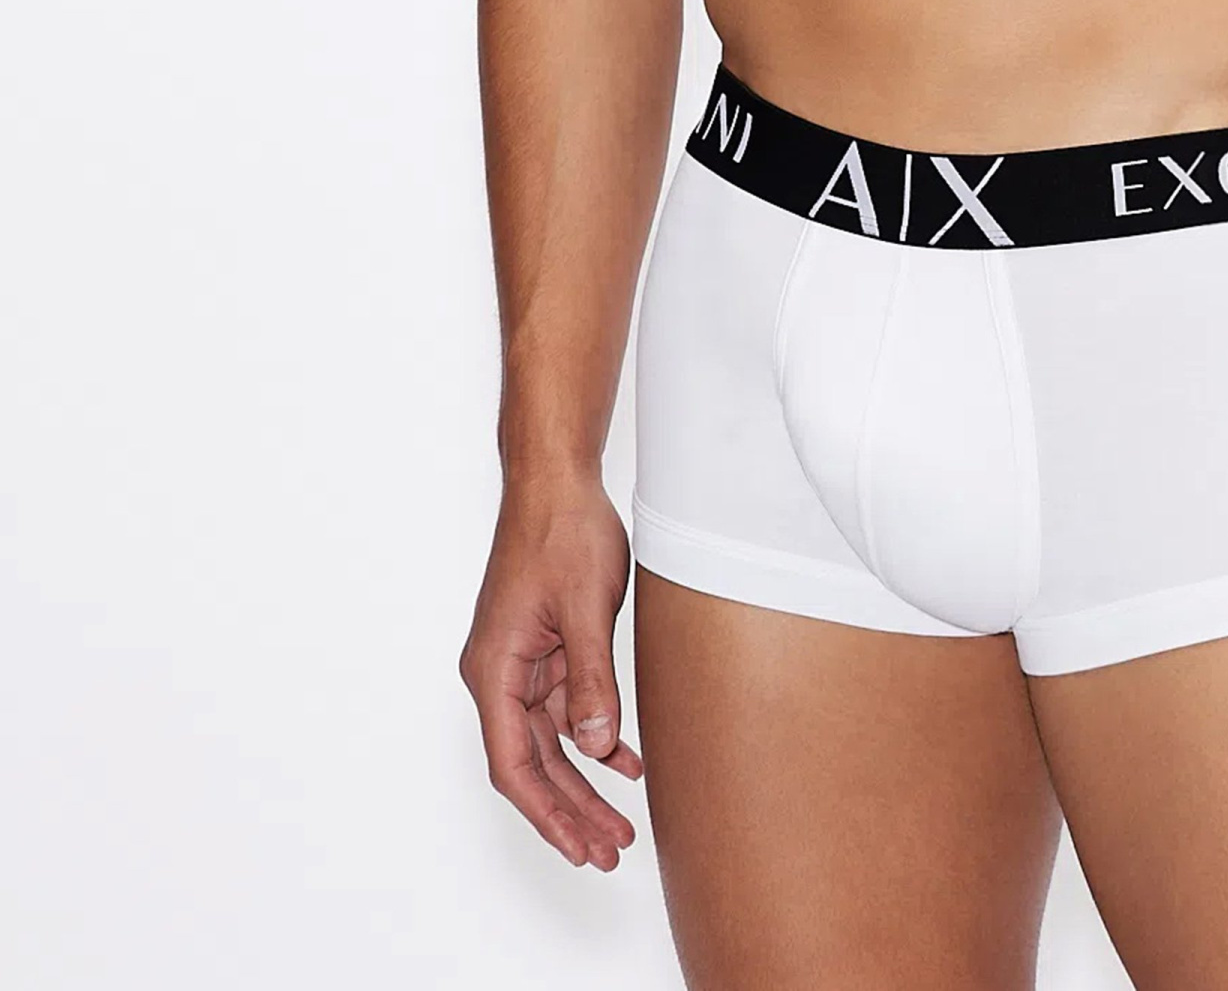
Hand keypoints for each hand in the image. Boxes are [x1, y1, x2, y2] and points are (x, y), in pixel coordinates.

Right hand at [459, 476, 643, 869]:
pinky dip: (595, 737)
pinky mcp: (544, 650)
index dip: (548, 814)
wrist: (557, 481)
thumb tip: (596, 747)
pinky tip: (628, 762)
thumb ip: (591, 680)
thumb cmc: (561, 532)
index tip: (579, 849)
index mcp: (495, 670)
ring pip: (551, 743)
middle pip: (533, 764)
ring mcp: (521, 663)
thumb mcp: (584, 608)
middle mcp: (500, 674)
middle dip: (571, 812)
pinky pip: (567, 710)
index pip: (515, 765)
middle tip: (610, 852)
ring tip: (622, 825)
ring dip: (585, 782)